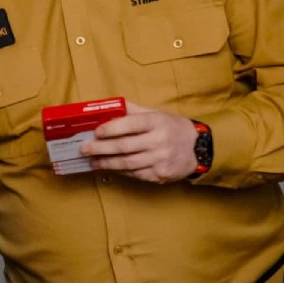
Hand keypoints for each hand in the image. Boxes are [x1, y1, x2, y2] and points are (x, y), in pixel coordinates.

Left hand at [80, 102, 198, 183]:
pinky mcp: (160, 175)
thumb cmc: (173, 128)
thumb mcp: (157, 114)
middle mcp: (159, 141)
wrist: (199, 149)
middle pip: (124, 146)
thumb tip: (110, 106)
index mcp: (157, 122)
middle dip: (101, 148)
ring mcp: (160, 160)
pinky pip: (135, 174)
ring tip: (92, 161)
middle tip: (84, 149)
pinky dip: (120, 171)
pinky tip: (109, 168)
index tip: (96, 132)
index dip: (111, 128)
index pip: (130, 124)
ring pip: (127, 163)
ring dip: (106, 163)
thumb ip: (134, 111)